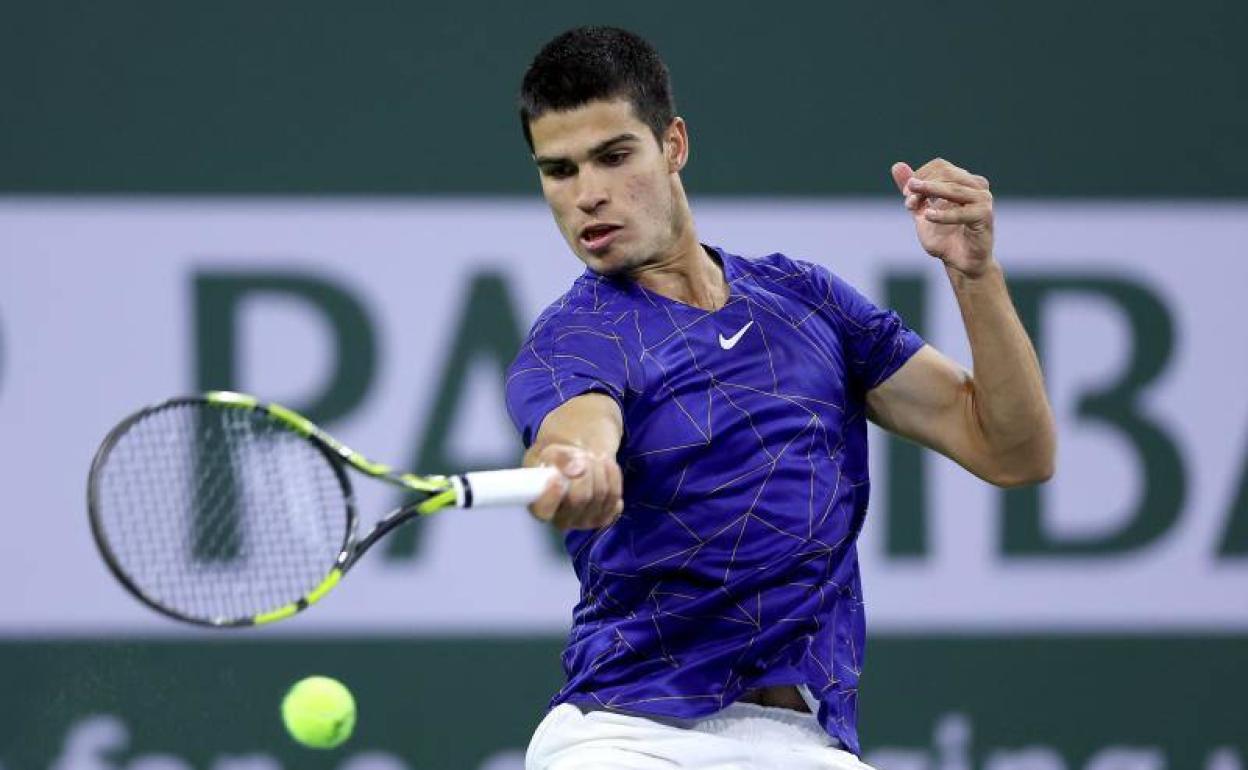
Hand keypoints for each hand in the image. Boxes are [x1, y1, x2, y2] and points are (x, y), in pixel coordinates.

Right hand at [527, 443, 622, 529]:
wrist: (574, 464)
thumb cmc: (555, 461)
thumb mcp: (549, 452)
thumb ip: (558, 458)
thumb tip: (575, 469)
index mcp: (540, 507)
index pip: (544, 511)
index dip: (552, 496)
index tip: (557, 477)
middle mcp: (561, 520)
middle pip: (580, 498)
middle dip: (585, 471)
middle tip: (583, 455)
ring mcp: (584, 522)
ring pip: (601, 494)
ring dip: (599, 468)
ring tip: (592, 457)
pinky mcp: (603, 517)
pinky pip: (615, 495)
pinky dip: (613, 475)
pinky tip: (604, 466)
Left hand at [891, 159, 994, 277]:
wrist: (960, 262)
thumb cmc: (944, 237)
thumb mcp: (921, 211)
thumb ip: (912, 190)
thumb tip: (896, 165)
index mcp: (963, 181)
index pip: (940, 166)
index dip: (920, 176)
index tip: (906, 193)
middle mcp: (976, 186)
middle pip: (946, 173)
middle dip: (923, 185)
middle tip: (908, 201)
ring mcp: (983, 199)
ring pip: (953, 188)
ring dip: (929, 194)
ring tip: (912, 204)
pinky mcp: (985, 216)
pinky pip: (961, 212)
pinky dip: (942, 214)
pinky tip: (927, 216)